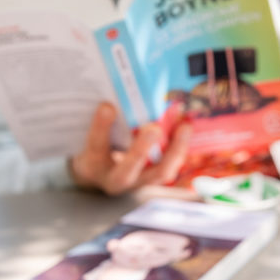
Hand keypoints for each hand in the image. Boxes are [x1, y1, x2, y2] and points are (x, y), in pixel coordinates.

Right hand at [69, 102, 191, 194]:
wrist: (103, 177)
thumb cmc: (98, 149)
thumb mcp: (92, 137)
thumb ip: (103, 122)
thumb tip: (115, 96)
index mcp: (94, 166)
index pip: (96, 147)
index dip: (101, 127)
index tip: (107, 106)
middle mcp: (116, 179)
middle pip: (128, 170)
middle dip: (141, 149)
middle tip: (153, 128)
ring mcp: (139, 183)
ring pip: (159, 173)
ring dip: (174, 150)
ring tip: (184, 127)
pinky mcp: (155, 179)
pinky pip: (172, 167)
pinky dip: (181, 149)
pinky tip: (186, 129)